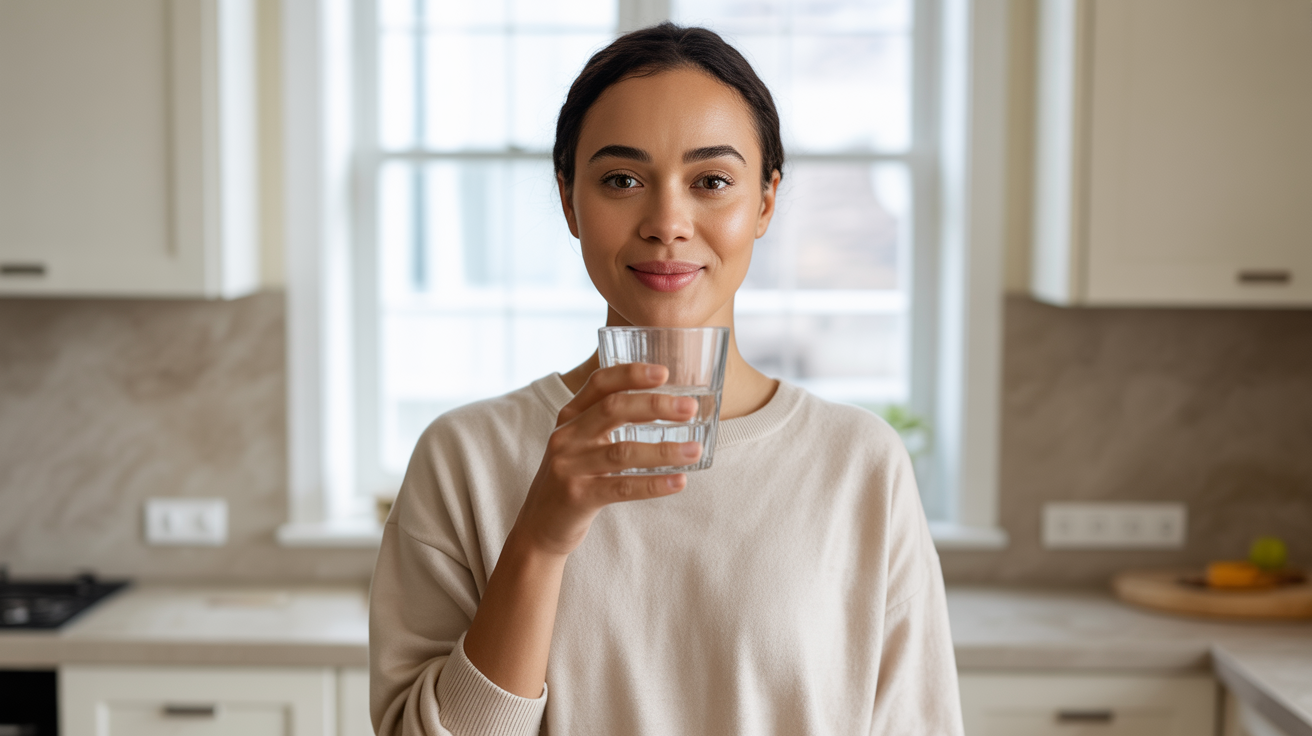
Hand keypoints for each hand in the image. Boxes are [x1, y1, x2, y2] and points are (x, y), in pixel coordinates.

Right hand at [510, 363, 701, 556]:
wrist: (539, 526)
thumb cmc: (573, 478)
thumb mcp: (581, 442)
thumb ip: (608, 420)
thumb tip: (664, 403)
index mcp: (570, 416)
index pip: (600, 383)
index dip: (631, 374)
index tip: (665, 372)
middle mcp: (566, 436)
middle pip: (614, 409)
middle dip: (655, 406)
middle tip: (690, 408)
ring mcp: (569, 467)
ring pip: (623, 452)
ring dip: (664, 450)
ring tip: (695, 450)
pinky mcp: (578, 497)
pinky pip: (622, 487)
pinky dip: (653, 484)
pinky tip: (678, 482)